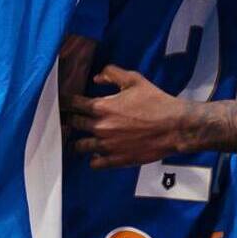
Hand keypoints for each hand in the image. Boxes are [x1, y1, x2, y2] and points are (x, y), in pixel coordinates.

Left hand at [66, 66, 187, 168]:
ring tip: (76, 141)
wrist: (175, 127)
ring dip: (77, 142)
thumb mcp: (134, 80)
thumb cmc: (156, 101)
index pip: (72, 104)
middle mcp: (100, 127)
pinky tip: (95, 155)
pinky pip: (95, 163)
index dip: (64, 102)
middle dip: (69, 121)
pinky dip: (93, 159)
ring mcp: (107, 145)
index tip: (61, 102)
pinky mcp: (117, 160)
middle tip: (66, 120)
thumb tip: (96, 78)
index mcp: (102, 107)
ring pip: (80, 147)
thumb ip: (111, 74)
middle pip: (73, 124)